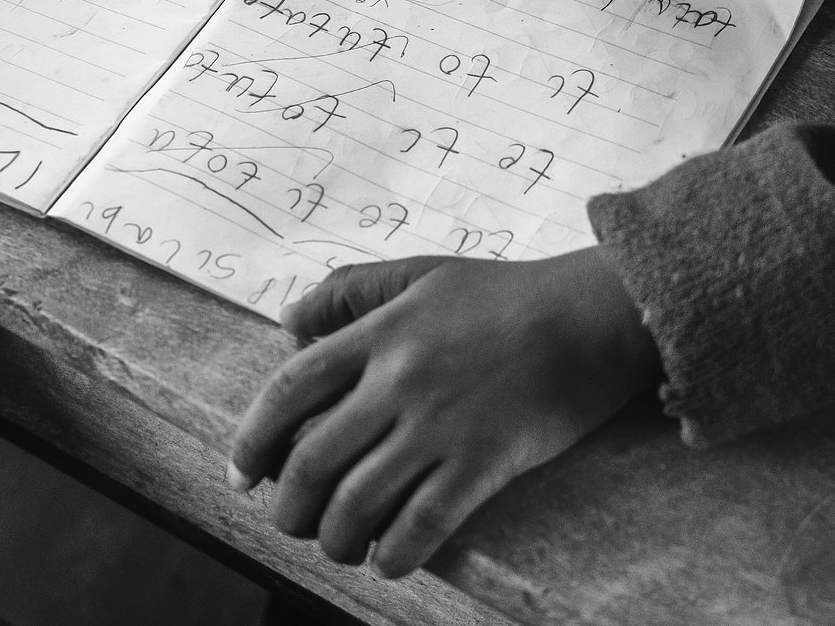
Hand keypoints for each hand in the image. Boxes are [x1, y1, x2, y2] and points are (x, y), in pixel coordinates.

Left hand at [227, 247, 659, 577]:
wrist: (593, 316)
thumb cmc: (509, 295)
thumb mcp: (423, 274)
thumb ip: (352, 290)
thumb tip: (289, 322)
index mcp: (380, 334)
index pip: (290, 390)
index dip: (253, 439)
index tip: (241, 475)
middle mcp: (398, 381)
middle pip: (312, 460)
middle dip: (288, 508)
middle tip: (289, 524)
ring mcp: (440, 425)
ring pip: (357, 503)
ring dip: (336, 539)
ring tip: (340, 546)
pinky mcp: (483, 462)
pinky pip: (421, 525)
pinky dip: (395, 554)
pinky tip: (391, 560)